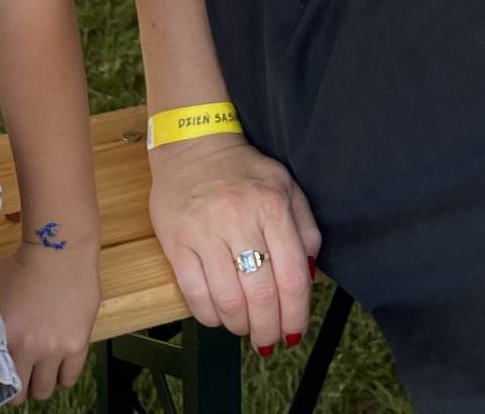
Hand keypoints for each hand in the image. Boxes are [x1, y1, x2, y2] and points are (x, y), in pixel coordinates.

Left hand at [0, 239, 98, 402]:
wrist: (58, 249)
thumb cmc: (20, 266)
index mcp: (3, 337)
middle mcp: (28, 348)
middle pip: (20, 393)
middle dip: (18, 386)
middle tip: (19, 375)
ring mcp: (55, 348)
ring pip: (45, 389)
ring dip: (40, 383)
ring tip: (39, 370)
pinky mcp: (78, 343)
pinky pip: (70, 377)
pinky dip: (62, 375)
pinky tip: (58, 364)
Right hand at [148, 134, 320, 351]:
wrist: (193, 145)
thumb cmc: (244, 170)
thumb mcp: (286, 188)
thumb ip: (305, 230)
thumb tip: (309, 277)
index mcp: (272, 206)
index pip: (291, 276)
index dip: (295, 314)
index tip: (295, 331)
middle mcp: (239, 219)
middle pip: (260, 295)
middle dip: (268, 328)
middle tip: (270, 340)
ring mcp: (204, 232)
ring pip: (227, 300)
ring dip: (240, 326)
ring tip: (245, 328)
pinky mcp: (176, 241)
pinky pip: (193, 293)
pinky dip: (209, 315)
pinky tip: (219, 316)